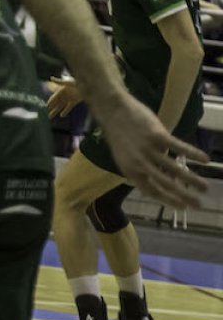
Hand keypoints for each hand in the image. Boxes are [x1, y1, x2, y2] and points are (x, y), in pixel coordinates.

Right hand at [47, 77, 82, 117]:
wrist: (88, 85)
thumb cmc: (77, 81)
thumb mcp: (67, 82)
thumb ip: (59, 82)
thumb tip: (51, 77)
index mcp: (61, 90)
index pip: (53, 98)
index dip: (50, 102)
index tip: (46, 106)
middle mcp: (64, 95)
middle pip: (56, 103)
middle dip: (51, 108)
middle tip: (46, 114)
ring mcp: (69, 99)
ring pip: (60, 106)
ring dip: (56, 111)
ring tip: (50, 117)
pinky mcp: (74, 101)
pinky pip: (68, 107)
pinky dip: (65, 111)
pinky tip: (62, 116)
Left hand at [98, 94, 208, 208]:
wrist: (113, 112)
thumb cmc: (120, 135)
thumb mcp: (125, 157)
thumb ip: (140, 169)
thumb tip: (160, 179)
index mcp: (129, 171)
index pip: (151, 191)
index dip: (168, 200)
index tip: (182, 207)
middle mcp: (139, 164)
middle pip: (165, 184)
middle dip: (184, 196)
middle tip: (198, 205)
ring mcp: (148, 150)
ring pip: (175, 169)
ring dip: (192, 180)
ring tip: (205, 187)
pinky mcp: (157, 136)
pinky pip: (179, 147)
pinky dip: (193, 154)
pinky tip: (205, 160)